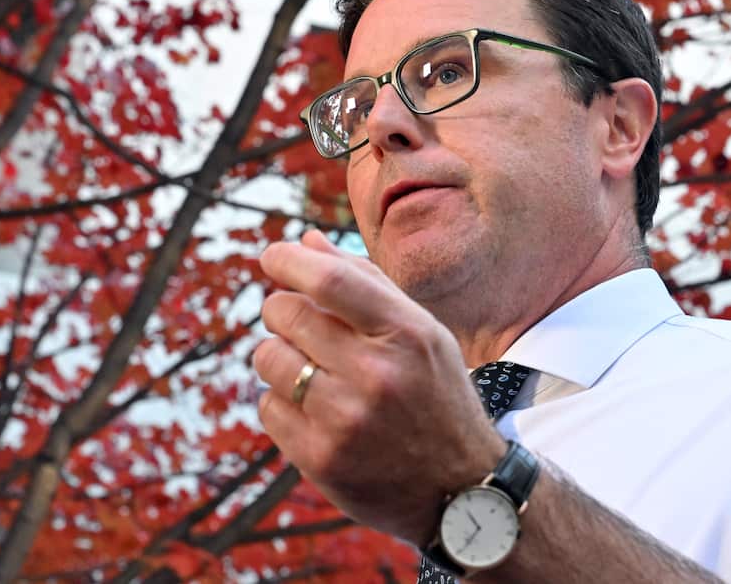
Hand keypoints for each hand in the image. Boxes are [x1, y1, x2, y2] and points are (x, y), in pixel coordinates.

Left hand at [252, 230, 506, 544]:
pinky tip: (315, 408)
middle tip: (293, 318)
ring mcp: (346, 421)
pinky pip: (268, 407)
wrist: (462, 489)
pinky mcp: (321, 460)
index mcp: (407, 334)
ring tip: (308, 367)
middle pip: (287, 315)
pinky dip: (282, 401)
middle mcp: (377, 376)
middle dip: (280, 309)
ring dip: (278, 355)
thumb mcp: (421, 332)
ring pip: (268, 359)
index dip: (290, 260)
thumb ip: (366, 283)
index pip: (331, 282)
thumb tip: (306, 242)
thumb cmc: (436, 394)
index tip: (273, 256)